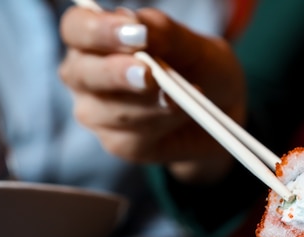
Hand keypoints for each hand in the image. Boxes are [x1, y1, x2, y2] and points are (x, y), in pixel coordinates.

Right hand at [59, 6, 246, 182]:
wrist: (225, 112)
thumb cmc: (202, 69)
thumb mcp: (194, 46)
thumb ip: (165, 34)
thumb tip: (140, 26)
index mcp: (98, 39)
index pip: (78, 28)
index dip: (99, 30)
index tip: (135, 34)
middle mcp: (87, 75)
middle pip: (80, 72)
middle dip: (115, 72)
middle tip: (147, 74)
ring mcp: (98, 113)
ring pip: (108, 110)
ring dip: (147, 103)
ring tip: (178, 96)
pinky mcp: (118, 143)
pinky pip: (132, 137)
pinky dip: (162, 123)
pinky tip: (182, 113)